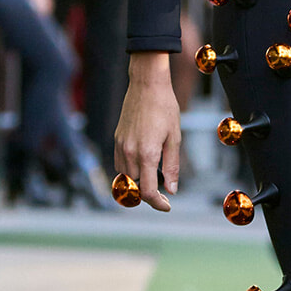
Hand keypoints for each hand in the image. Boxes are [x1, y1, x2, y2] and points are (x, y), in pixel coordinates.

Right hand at [116, 52, 180, 210]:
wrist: (147, 84)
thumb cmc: (165, 108)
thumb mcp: (174, 138)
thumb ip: (172, 166)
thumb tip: (172, 189)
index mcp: (146, 153)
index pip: (147, 192)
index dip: (157, 203)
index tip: (167, 205)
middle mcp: (130, 152)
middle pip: (135, 187)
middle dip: (148, 193)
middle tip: (164, 190)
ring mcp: (120, 145)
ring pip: (125, 177)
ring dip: (138, 182)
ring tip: (154, 176)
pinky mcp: (117, 139)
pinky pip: (119, 164)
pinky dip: (129, 170)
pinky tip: (142, 163)